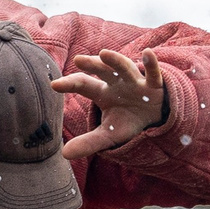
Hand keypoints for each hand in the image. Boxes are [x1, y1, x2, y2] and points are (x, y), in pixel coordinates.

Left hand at [54, 47, 168, 158]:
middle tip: (78, 60)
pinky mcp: (154, 85)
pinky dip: (151, 64)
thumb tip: (64, 154)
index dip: (69, 83)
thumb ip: (88, 142)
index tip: (54, 84)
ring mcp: (135, 82)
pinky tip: (147, 53)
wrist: (155, 121)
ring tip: (104, 54)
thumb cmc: (128, 121)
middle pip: (102, 71)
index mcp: (102, 92)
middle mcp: (117, 83)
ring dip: (116, 60)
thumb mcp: (108, 135)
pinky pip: (153, 73)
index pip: (83, 85)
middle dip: (92, 64)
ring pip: (125, 68)